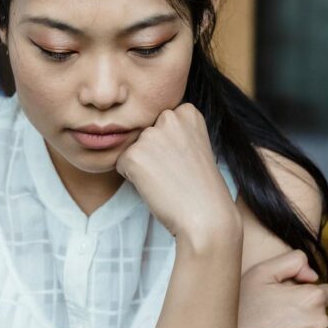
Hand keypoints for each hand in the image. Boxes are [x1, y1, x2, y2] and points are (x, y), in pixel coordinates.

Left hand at [115, 103, 240, 244]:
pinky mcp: (133, 155)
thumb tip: (142, 130)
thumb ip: (174, 131)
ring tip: (167, 180)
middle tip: (175, 172)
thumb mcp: (195, 146)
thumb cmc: (202, 187)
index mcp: (187, 111)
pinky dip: (132, 178)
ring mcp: (150, 135)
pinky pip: (120, 164)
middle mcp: (169, 117)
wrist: (206, 216)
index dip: (168, 144)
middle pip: (144, 132)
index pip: (160, 121)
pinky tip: (155, 186)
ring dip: (142, 164)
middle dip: (152, 151)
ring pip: (132, 148)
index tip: (185, 159)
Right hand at [236, 250, 327, 327]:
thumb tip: (314, 276)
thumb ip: (293, 261)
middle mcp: (320, 324)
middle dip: (306, 317)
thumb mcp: (261, 272)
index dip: (312, 296)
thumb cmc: (240, 305)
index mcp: (313, 298)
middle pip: (323, 319)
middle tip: (275, 319)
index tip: (293, 301)